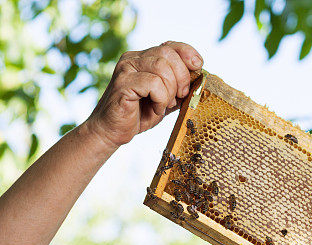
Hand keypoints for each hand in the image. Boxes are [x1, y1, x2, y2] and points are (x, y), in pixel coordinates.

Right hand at [84, 41, 202, 147]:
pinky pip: (153, 83)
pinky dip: (160, 99)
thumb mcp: (166, 98)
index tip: (198, 66)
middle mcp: (133, 58)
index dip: (187, 53)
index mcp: (143, 58)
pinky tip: (155, 109)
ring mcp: (126, 69)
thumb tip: (200, 77)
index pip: (170, 45)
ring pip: (161, 67)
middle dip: (182, 76)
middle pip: (168, 54)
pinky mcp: (123, 84)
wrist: (111, 132)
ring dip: (170, 90)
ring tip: (164, 104)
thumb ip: (179, 87)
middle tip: (179, 96)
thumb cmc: (139, 115)